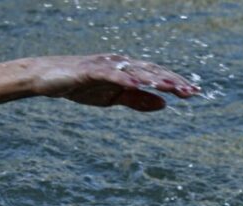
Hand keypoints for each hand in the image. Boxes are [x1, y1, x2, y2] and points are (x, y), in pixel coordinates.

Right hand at [31, 54, 199, 110]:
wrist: (47, 78)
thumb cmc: (81, 85)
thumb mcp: (113, 98)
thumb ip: (137, 100)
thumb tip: (164, 104)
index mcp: (127, 70)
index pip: (156, 75)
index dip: (176, 83)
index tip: (195, 93)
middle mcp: (120, 63)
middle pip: (151, 71)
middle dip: (172, 81)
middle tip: (191, 93)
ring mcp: (105, 65)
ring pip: (134, 71)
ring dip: (154, 79)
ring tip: (171, 88)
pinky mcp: (89, 71)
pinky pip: (110, 75)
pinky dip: (124, 79)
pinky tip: (138, 85)